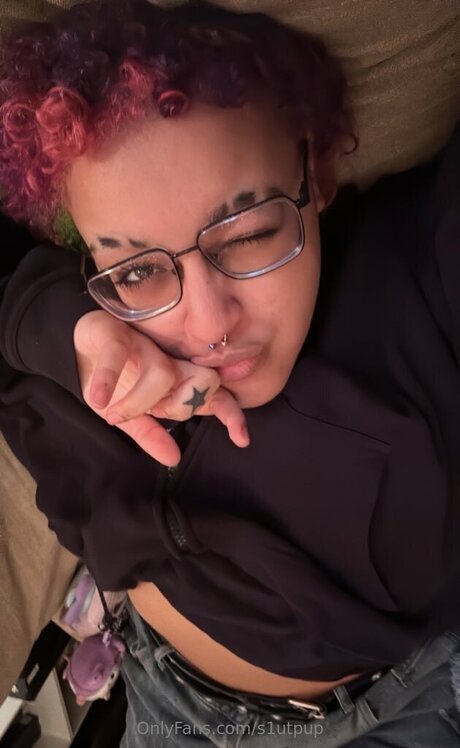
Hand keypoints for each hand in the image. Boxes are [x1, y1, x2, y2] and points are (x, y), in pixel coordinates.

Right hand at [74, 311, 248, 465]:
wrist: (77, 348)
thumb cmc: (113, 380)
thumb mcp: (130, 414)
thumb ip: (151, 435)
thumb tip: (173, 460)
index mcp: (178, 384)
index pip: (214, 397)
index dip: (231, 415)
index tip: (241, 439)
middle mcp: (170, 364)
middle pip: (200, 382)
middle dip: (186, 402)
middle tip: (162, 409)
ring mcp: (144, 347)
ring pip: (161, 375)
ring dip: (137, 402)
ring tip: (114, 414)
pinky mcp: (115, 337)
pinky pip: (117, 356)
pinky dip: (108, 378)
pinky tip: (99, 399)